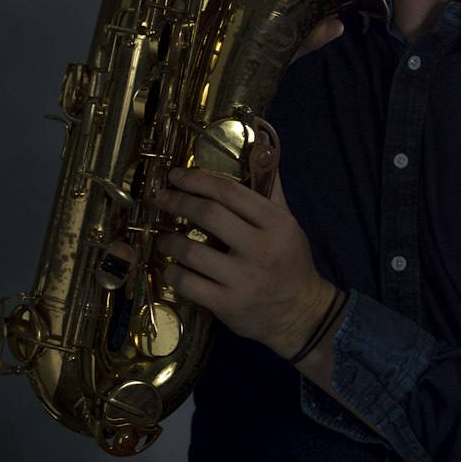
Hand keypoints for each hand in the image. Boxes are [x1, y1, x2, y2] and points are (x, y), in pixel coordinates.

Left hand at [155, 166, 334, 357]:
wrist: (300, 313)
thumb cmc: (289, 261)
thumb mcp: (286, 223)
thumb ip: (270, 188)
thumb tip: (261, 148)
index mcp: (276, 223)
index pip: (231, 192)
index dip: (198, 180)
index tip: (176, 175)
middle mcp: (261, 249)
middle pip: (208, 215)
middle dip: (177, 202)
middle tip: (160, 198)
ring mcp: (244, 280)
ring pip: (192, 252)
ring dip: (169, 240)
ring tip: (163, 237)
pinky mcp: (229, 305)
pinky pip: (188, 284)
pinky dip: (174, 272)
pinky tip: (173, 267)